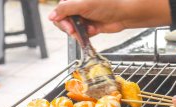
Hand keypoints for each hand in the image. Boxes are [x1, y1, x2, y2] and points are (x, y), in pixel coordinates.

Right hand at [48, 0, 171, 36]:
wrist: (124, 14)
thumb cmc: (108, 5)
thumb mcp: (83, 4)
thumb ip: (65, 9)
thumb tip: (51, 16)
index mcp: (74, 0)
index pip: (59, 12)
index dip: (62, 21)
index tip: (68, 27)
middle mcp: (77, 8)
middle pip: (64, 22)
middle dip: (70, 28)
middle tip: (75, 31)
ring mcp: (84, 18)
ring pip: (73, 30)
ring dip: (79, 32)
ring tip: (88, 30)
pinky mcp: (90, 27)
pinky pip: (82, 34)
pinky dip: (86, 35)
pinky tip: (93, 31)